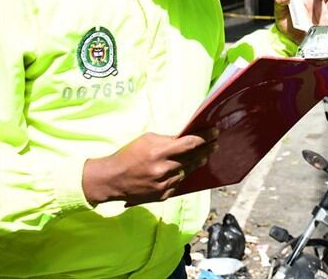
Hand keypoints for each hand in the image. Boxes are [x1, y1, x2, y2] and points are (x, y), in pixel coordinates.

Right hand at [82, 128, 217, 206]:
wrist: (111, 180)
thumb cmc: (129, 155)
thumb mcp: (146, 140)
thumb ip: (168, 140)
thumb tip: (187, 137)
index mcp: (159, 152)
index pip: (190, 143)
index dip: (205, 137)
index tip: (215, 132)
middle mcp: (164, 169)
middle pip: (193, 158)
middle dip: (206, 150)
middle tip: (215, 144)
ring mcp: (164, 184)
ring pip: (187, 171)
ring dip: (196, 163)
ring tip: (203, 156)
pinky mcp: (163, 195)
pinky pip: (179, 183)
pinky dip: (182, 175)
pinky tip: (185, 169)